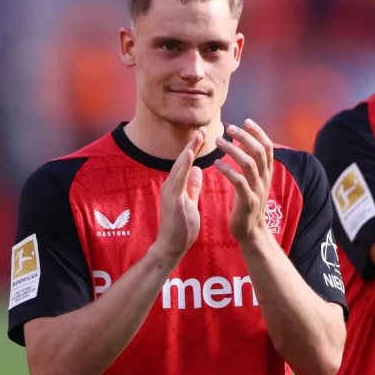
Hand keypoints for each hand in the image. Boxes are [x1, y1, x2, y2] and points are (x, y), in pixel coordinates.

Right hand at [152, 127, 205, 263]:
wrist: (171, 247)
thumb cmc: (181, 228)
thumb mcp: (190, 202)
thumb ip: (192, 187)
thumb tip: (197, 171)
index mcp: (177, 185)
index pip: (187, 163)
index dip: (195, 149)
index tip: (204, 135)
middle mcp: (171, 184)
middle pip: (183, 160)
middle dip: (193, 144)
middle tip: (202, 128)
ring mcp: (170, 190)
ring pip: (180, 165)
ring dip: (189, 150)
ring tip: (199, 136)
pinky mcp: (171, 198)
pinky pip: (178, 178)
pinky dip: (184, 165)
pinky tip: (191, 155)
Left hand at [215, 119, 274, 241]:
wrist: (250, 231)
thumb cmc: (248, 204)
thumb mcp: (254, 182)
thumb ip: (252, 165)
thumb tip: (248, 144)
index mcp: (266, 173)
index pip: (267, 147)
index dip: (259, 133)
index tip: (246, 121)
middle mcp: (264, 179)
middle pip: (259, 152)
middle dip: (245, 137)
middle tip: (230, 128)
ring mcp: (257, 190)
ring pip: (249, 164)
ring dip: (233, 150)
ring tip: (219, 142)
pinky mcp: (248, 201)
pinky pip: (239, 182)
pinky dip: (228, 170)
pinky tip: (217, 163)